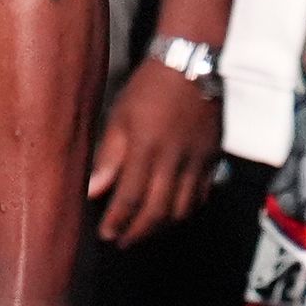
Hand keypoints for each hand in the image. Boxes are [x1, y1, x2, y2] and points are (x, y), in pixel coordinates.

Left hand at [89, 58, 221, 245]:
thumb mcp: (120, 115)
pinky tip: (173, 213)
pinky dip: (187, 211)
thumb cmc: (148, 87)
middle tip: (122, 241)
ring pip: (182, 209)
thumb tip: (93, 191)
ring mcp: (196, 162)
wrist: (191, 64)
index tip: (105, 234)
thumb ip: (109, 156)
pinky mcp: (212, 159)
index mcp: (146, 149)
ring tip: (145, 231)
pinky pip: (201, 196)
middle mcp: (174, 160)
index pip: (129, 198)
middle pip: (157, 211)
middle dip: (138, 232)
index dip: (116, 222)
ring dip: (162, 227)